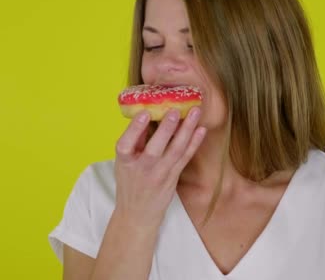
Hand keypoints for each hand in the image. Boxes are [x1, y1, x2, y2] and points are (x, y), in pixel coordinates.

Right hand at [113, 107, 206, 228]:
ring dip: (187, 130)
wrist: (138, 213)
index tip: (144, 112)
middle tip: (176, 110)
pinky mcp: (173, 177)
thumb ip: (134, 141)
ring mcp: (160, 174)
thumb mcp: (123, 163)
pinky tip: (201, 130)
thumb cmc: (130, 182)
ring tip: (196, 112)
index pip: (126, 144)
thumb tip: (146, 114)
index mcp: (124, 162)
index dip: (135, 128)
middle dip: (167, 128)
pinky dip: (194, 143)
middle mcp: (142, 168)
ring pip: (175, 150)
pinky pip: (185, 157)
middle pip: (155, 147)